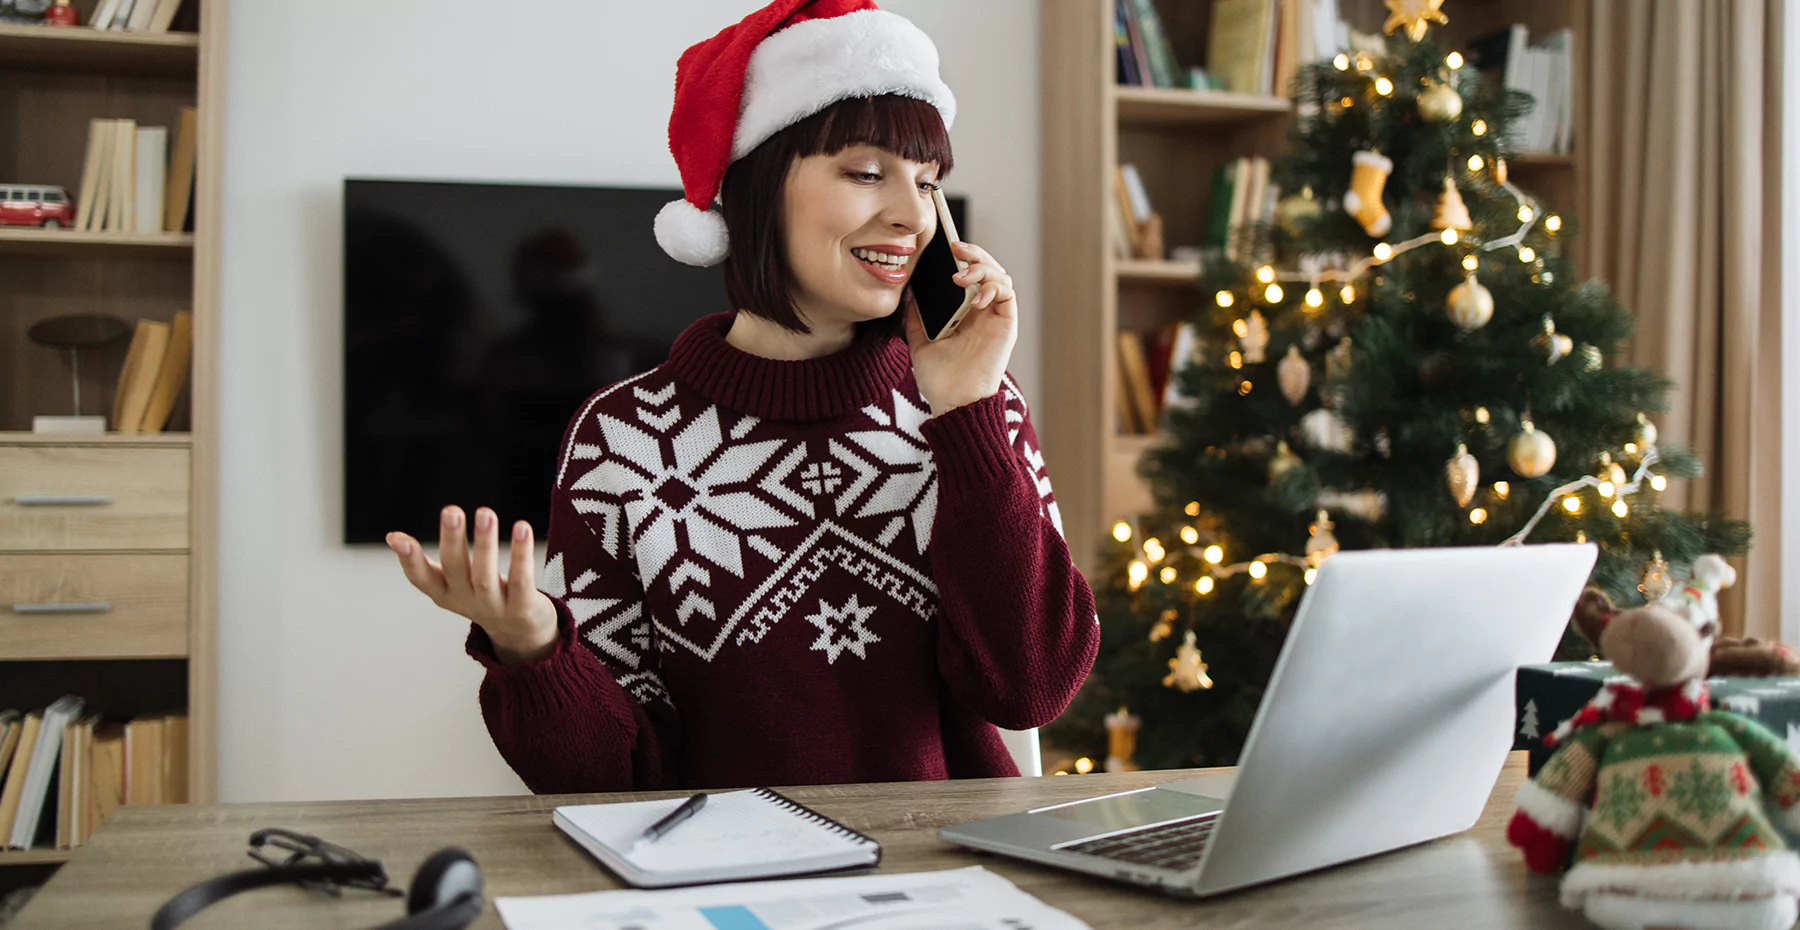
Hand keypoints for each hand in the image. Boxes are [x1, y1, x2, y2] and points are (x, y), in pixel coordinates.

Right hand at [387, 506, 558, 664]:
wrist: (520, 632)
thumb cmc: (480, 596)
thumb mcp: (450, 583)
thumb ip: (424, 563)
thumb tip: (391, 537)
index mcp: (444, 593)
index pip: (421, 578)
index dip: (409, 560)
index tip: (397, 538)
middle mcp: (466, 600)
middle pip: (456, 569)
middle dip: (452, 540)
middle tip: (451, 510)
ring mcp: (494, 606)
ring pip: (486, 575)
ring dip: (485, 543)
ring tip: (485, 513)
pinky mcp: (522, 607)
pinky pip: (521, 579)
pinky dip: (521, 555)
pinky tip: (522, 527)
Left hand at [904, 239, 1017, 415]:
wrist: (952, 403)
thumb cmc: (939, 378)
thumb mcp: (919, 341)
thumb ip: (916, 316)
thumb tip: (910, 291)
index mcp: (965, 312)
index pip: (970, 273)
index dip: (963, 256)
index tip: (945, 246)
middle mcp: (983, 311)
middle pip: (988, 269)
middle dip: (974, 253)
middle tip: (955, 249)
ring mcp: (996, 318)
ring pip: (1000, 276)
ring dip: (983, 268)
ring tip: (961, 277)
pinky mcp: (1006, 326)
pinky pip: (1007, 296)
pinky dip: (993, 288)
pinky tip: (975, 298)